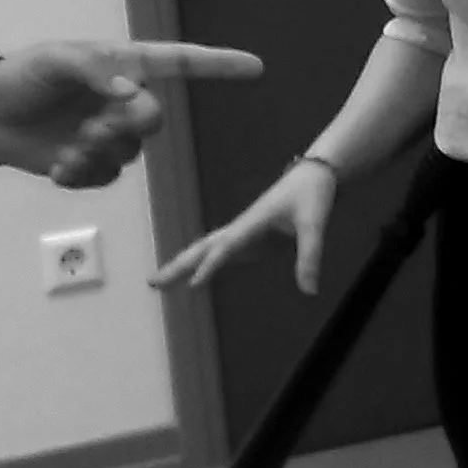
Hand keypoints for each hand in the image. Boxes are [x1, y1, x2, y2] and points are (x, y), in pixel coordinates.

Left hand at [0, 40, 262, 189]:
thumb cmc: (20, 76)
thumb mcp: (53, 60)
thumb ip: (93, 70)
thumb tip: (128, 91)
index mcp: (121, 66)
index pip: (179, 63)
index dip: (218, 65)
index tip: (255, 67)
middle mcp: (121, 100)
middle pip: (153, 121)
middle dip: (127, 128)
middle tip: (90, 128)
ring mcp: (107, 134)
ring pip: (130, 154)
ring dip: (100, 154)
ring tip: (67, 148)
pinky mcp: (89, 165)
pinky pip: (105, 178)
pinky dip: (83, 176)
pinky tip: (57, 168)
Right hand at [149, 158, 336, 294]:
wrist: (312, 175)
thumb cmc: (312, 195)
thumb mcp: (315, 225)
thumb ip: (311, 257)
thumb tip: (309, 292)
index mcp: (252, 222)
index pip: (226, 247)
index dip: (210, 266)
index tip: (193, 285)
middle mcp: (240, 228)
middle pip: (201, 248)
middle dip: (177, 266)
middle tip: (151, 283)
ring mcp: (242, 234)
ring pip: (205, 251)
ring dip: (182, 266)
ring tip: (160, 284)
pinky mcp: (248, 240)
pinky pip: (219, 256)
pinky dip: (201, 267)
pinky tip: (191, 279)